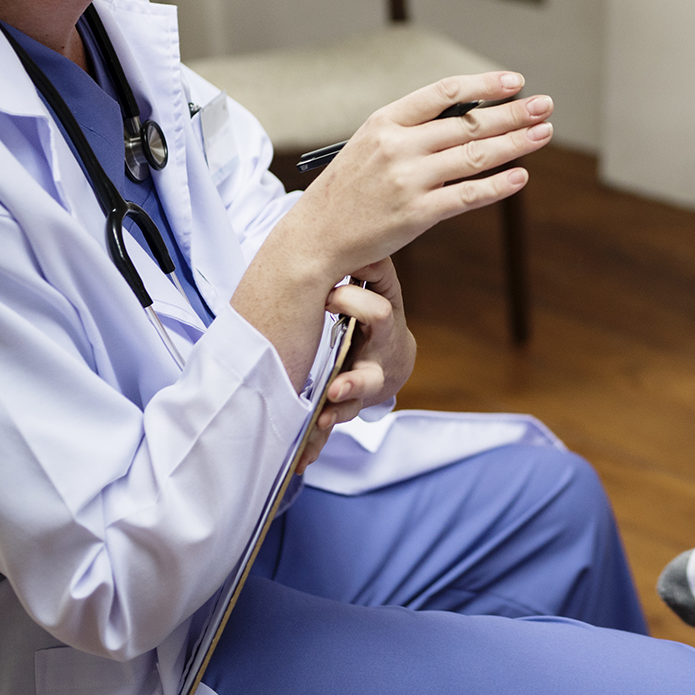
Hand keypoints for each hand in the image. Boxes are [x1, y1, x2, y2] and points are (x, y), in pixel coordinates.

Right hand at [287, 72, 553, 281]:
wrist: (316, 235)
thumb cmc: (349, 188)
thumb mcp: (370, 145)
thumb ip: (413, 130)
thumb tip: (469, 117)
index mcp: (385, 121)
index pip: (443, 93)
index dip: (483, 85)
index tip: (515, 81)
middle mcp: (397, 146)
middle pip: (467, 124)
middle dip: (513, 113)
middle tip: (546, 104)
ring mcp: (408, 180)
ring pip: (474, 156)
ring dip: (515, 143)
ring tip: (543, 133)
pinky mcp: (417, 214)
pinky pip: (467, 195)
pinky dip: (498, 186)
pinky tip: (521, 176)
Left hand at [292, 259, 414, 473]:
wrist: (393, 362)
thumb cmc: (379, 317)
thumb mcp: (383, 289)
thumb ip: (372, 267)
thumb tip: (362, 235)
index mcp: (384, 330)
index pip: (375, 314)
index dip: (352, 302)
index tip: (328, 294)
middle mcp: (375, 365)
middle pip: (369, 377)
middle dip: (353, 382)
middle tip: (335, 387)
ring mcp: (360, 391)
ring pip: (350, 408)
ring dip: (335, 416)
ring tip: (320, 421)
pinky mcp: (343, 408)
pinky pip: (331, 429)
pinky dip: (316, 445)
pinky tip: (300, 459)